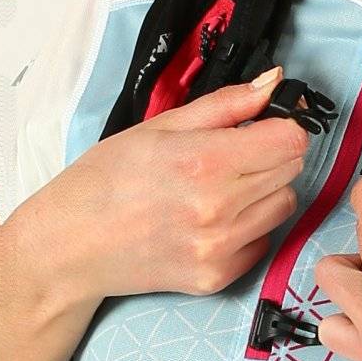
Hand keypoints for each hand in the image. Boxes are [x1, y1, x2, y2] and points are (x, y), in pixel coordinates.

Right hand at [39, 66, 309, 307]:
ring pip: (284, 207)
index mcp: (204, 161)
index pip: (291, 140)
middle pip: (291, 170)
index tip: (262, 127)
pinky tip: (211, 222)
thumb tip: (274, 82)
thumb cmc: (106, 180)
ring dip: (264, 193)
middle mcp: (218, 209)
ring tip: (220, 190)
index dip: (281, 126)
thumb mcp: (159, 127)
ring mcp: (219, 249)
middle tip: (230, 157)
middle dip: (270, 156)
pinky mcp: (217, 278)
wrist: (69, 246)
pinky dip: (248, 229)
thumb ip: (224, 105)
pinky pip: (263, 243)